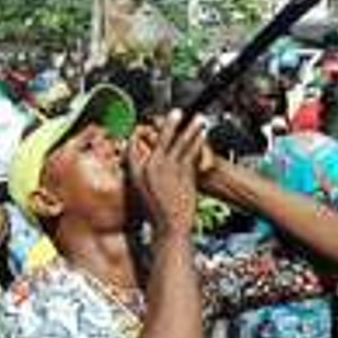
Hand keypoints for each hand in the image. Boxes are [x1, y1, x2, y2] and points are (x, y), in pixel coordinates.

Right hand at [128, 111, 207, 237]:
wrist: (170, 225)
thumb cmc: (156, 211)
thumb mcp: (140, 192)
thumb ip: (140, 173)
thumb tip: (142, 162)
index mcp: (138, 172)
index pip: (134, 147)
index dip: (138, 135)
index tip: (143, 127)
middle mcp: (153, 168)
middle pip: (161, 140)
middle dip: (169, 124)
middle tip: (176, 112)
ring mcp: (169, 169)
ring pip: (181, 143)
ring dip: (191, 129)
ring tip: (198, 119)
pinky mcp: (184, 173)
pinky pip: (192, 152)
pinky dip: (198, 142)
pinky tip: (203, 135)